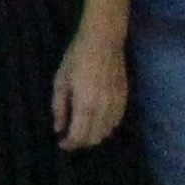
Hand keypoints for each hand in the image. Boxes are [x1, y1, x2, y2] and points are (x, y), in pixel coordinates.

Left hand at [49, 27, 130, 152]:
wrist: (104, 41)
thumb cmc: (77, 57)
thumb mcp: (61, 81)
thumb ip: (59, 107)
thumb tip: (59, 129)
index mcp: (86, 104)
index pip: (80, 135)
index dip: (70, 143)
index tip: (61, 143)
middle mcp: (104, 108)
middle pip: (95, 137)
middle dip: (81, 142)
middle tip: (70, 138)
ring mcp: (117, 104)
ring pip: (107, 132)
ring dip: (94, 136)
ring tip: (82, 131)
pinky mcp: (125, 98)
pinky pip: (117, 122)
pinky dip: (106, 128)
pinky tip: (97, 123)